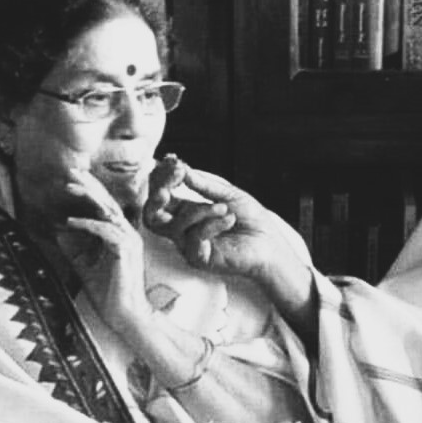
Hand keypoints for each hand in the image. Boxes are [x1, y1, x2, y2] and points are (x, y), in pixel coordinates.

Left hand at [56, 168, 151, 333]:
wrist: (124, 314)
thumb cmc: (108, 292)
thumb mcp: (84, 265)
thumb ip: (75, 247)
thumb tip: (59, 229)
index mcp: (120, 235)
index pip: (105, 207)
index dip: (90, 191)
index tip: (72, 178)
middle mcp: (128, 234)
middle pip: (108, 203)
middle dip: (89, 186)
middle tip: (71, 171)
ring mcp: (129, 241)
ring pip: (108, 212)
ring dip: (88, 198)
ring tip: (69, 189)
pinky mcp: (125, 251)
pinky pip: (106, 232)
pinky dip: (88, 224)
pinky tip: (70, 222)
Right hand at [143, 156, 303, 282]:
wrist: (270, 242)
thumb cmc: (250, 219)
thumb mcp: (228, 194)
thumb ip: (203, 184)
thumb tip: (182, 166)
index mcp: (187, 211)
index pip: (161, 197)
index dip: (161, 180)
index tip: (173, 163)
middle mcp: (183, 229)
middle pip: (151, 217)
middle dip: (156, 199)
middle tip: (168, 189)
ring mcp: (188, 245)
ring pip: (174, 226)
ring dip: (199, 211)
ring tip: (224, 208)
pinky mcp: (198, 258)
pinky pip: (193, 238)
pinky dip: (211, 224)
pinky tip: (229, 220)